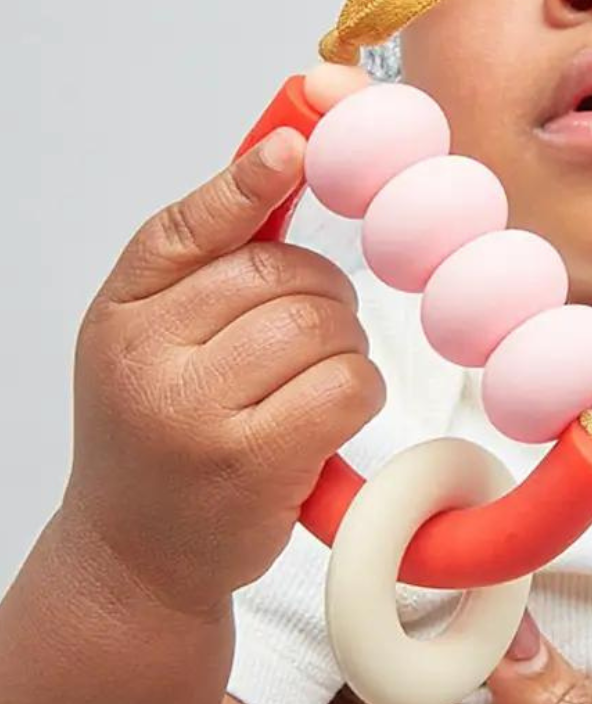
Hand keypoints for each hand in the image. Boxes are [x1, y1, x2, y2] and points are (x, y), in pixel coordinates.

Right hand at [62, 127, 384, 615]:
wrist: (135, 556)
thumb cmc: (158, 437)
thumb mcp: (151, 344)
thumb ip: (205, 268)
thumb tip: (281, 168)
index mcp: (121, 315)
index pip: (187, 229)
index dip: (248, 182)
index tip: (296, 146)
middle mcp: (147, 358)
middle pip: (280, 275)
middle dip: (324, 292)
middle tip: (319, 328)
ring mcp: (195, 413)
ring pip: (321, 326)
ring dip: (345, 345)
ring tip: (316, 379)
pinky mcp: (252, 463)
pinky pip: (345, 385)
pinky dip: (358, 390)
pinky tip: (331, 413)